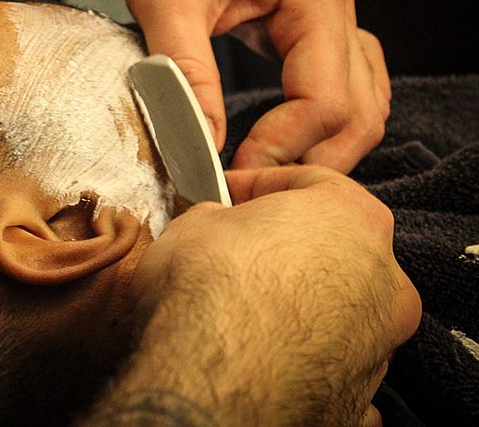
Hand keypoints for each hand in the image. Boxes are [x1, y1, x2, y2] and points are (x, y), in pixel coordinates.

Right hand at [92, 166, 419, 425]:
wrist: (211, 379)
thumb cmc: (208, 285)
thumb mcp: (195, 222)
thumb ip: (220, 218)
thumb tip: (218, 225)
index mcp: (353, 217)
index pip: (309, 182)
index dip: (258, 185)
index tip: (226, 195)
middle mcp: (383, 279)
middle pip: (334, 248)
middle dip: (288, 248)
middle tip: (238, 251)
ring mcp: (378, 342)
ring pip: (338, 309)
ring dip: (298, 304)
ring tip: (243, 311)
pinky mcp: (359, 395)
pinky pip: (330, 365)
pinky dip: (303, 359)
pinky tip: (265, 359)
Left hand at [106, 0, 389, 172]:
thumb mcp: (166, 1)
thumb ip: (186, 78)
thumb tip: (201, 152)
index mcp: (312, 1)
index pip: (325, 102)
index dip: (280, 150)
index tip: (229, 178)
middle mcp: (336, 11)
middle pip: (361, 112)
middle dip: (312, 162)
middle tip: (251, 192)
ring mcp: (329, 18)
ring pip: (362, 102)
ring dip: (324, 147)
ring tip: (267, 175)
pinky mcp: (308, 24)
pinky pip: (342, 83)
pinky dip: (321, 120)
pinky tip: (283, 139)